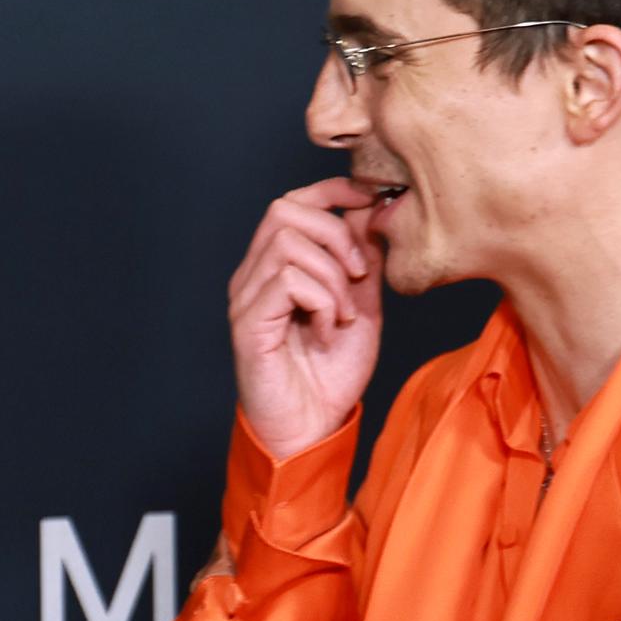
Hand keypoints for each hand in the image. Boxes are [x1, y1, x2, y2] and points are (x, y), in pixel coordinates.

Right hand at [227, 177, 383, 459]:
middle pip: (285, 210)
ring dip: (332, 277)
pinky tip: (327, 330)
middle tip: (358, 276)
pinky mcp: (248, 323)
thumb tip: (373, 210)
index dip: (332, 190)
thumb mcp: (362, 306)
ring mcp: (247, 298)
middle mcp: (255, 276)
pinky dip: (321, 301)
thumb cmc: (330, 375)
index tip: (371, 199)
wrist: (312, 430)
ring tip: (343, 315)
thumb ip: (363, 260)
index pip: (294, 202)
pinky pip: (287, 281)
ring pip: (288, 243)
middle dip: (335, 234)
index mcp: (278, 267)